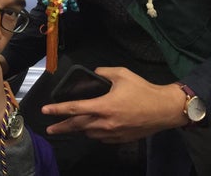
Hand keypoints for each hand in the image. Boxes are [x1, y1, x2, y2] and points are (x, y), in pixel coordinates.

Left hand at [41, 67, 187, 142]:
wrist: (165, 109)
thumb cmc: (143, 90)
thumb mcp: (121, 74)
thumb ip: (103, 72)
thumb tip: (94, 73)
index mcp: (104, 106)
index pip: (75, 108)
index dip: (58, 109)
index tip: (45, 110)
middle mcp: (106, 122)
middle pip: (77, 126)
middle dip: (61, 127)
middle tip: (49, 129)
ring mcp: (113, 133)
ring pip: (89, 133)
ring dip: (79, 129)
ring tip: (71, 126)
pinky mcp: (121, 139)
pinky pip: (101, 138)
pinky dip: (94, 133)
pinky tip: (92, 128)